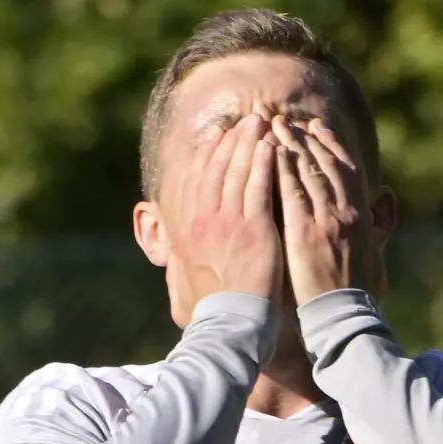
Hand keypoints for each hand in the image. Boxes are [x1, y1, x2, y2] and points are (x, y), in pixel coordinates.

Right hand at [167, 114, 284, 319]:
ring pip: (239, 172)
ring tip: (263, 122)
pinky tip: (273, 148)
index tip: (220, 136)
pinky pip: (260, 189)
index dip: (210, 154)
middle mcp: (205, 219)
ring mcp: (229, 222)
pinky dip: (265, 165)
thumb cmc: (213, 306)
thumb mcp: (186, 273)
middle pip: (218, 168)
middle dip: (233, 140)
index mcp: (189, 227)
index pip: (197, 179)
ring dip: (250, 143)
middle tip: (248, 119)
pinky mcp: (254, 229)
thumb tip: (169, 245)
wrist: (229, 323)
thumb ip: (180, 253)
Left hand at [272, 116, 377, 303]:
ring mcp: (326, 220)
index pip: (346, 170)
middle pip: (325, 163)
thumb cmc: (353, 291)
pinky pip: (292, 193)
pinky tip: (268, 153)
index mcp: (360, 216)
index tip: (316, 127)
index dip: (331, 145)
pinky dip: (282, 169)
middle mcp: (346, 212)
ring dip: (291, 144)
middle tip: (287, 119)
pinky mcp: (306, 232)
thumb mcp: (369, 253)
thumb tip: (371, 213)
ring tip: (274, 126)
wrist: (345, 315)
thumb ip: (366, 228)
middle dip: (306, 137)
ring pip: (308, 171)